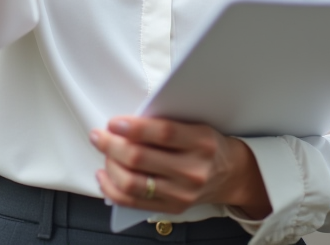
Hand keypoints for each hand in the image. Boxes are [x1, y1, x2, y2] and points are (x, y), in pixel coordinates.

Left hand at [90, 116, 271, 218]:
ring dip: (109, 165)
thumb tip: (126, 122)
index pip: (163, 133)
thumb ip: (166, 122)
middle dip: (112, 145)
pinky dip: (112, 188)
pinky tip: (104, 175)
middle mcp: (193, 170)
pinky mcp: (172, 208)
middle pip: (141, 159)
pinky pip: (132, 202)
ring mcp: (182, 193)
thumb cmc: (206, 143)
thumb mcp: (196, 124)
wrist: (231, 173)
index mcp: (201, 142)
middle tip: (98, 135)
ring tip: (104, 153)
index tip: (114, 122)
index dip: (134, 127)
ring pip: (132, 183)